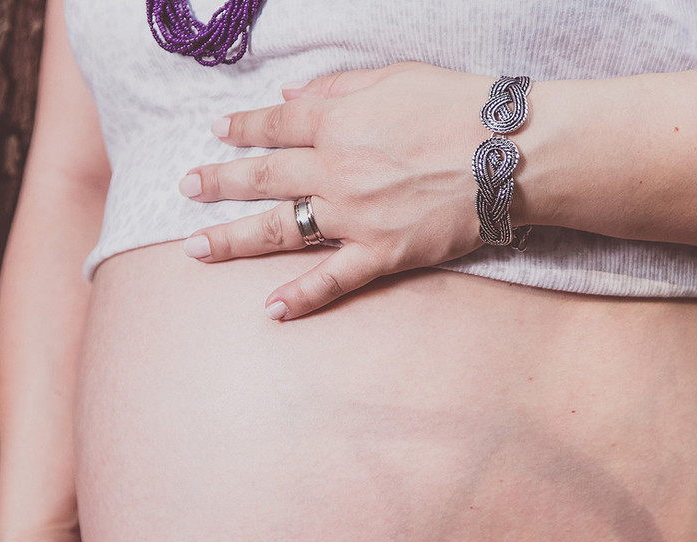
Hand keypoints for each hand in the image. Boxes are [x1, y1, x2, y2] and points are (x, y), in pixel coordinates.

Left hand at [180, 63, 497, 318]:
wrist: (510, 152)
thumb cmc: (458, 106)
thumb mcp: (394, 77)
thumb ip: (336, 88)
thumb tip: (288, 95)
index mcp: (336, 122)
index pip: (275, 125)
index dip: (243, 128)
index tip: (218, 132)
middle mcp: (334, 170)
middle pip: (262, 176)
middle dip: (218, 182)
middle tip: (185, 187)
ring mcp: (353, 216)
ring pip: (280, 229)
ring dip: (233, 239)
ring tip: (195, 249)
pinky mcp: (380, 253)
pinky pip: (332, 279)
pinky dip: (300, 296)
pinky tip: (270, 310)